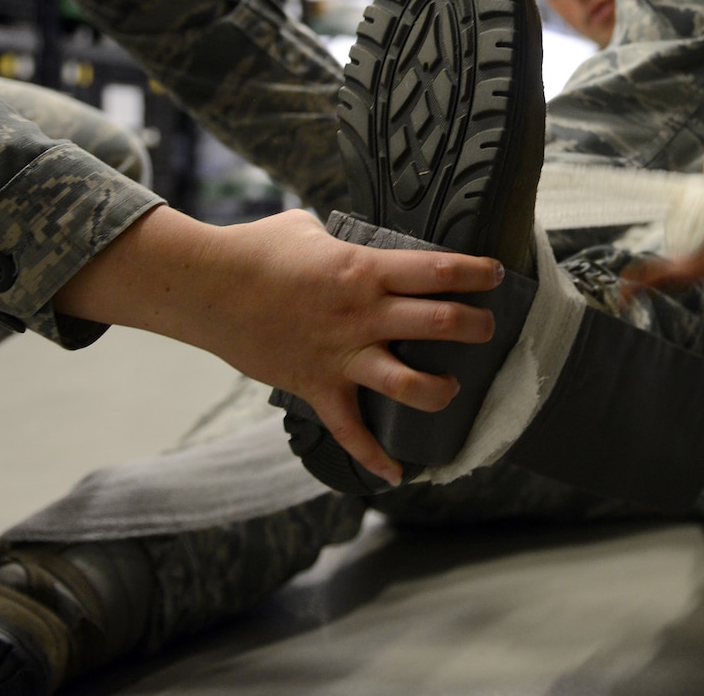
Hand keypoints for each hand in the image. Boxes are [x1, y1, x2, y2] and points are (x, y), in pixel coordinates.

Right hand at [55, 205, 504, 483]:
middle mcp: (363, 314)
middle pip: (440, 324)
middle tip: (486, 329)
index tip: (497, 276)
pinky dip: (373, 458)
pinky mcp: (317, 386)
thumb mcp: (309, 228)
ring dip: (440, 391)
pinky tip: (397, 475)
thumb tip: (354, 243)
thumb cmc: (257, 249)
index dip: (476, 274)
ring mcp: (341, 355)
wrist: (207, 288)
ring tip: (453, 389)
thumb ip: (342, 241)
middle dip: (476, 328)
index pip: (438, 271)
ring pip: (408, 385)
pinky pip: (350, 432)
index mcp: (365, 269)